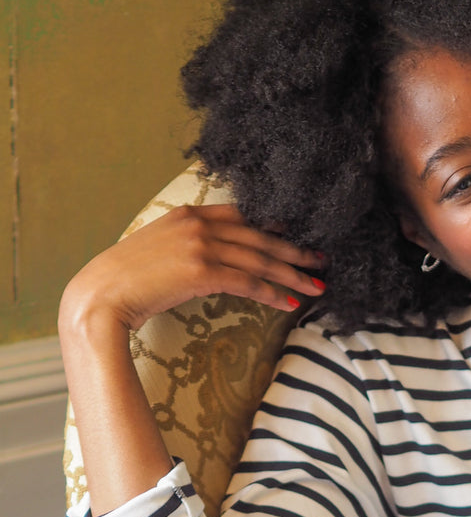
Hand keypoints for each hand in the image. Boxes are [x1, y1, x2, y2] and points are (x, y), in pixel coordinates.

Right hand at [60, 203, 326, 334]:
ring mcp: (200, 245)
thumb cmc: (126, 279)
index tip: (298, 236)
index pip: (243, 215)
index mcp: (189, 213)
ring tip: (317, 287)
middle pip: (259, 236)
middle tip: (321, 261)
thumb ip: (188, 243)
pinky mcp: (201, 271)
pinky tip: (291, 303)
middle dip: (295, 251)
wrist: (101, 294)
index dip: (275, 227)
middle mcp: (198, 224)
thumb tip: (215, 258)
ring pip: (260, 260)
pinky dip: (272, 293)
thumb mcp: (159, 248)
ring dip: (292, 276)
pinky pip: (248, 282)